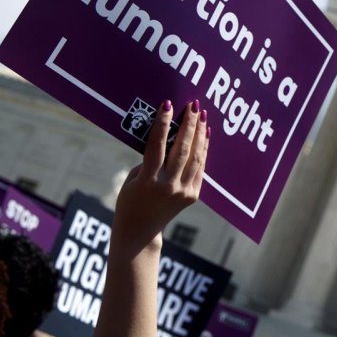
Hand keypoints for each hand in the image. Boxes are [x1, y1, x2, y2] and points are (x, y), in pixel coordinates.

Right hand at [113, 99, 208, 254]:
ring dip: (200, 134)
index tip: (168, 105)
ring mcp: (183, 191)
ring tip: (202, 115)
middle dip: (189, 124)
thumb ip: (150, 160)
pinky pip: (201, 168)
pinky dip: (204, 150)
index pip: (157, 146)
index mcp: (148, 181)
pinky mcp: (193, 195)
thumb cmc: (130, 200)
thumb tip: (169, 139)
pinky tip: (205, 135)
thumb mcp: (133, 178)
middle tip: (193, 106)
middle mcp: (168, 186)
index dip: (163, 124)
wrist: (140, 231)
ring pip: (196, 157)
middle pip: (182, 149)